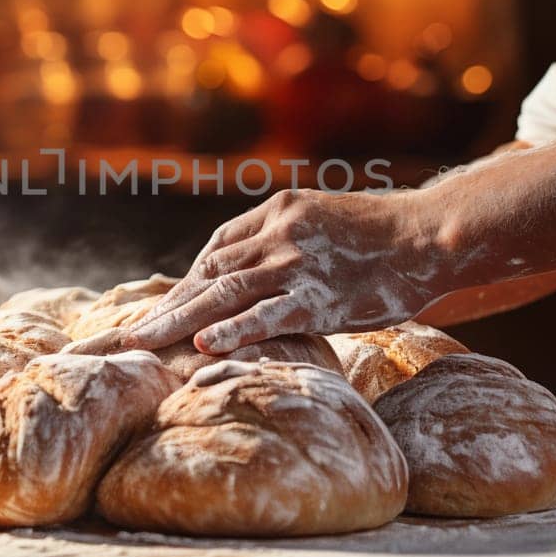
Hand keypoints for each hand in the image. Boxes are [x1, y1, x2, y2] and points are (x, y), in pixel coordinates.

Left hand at [120, 188, 440, 353]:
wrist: (430, 235)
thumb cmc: (383, 235)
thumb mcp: (323, 218)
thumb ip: (287, 238)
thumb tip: (257, 267)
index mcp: (276, 210)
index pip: (217, 250)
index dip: (187, 282)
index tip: (165, 309)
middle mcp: (277, 233)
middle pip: (207, 273)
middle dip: (164, 307)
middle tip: (125, 336)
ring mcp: (295, 263)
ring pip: (222, 294)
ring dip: (176, 321)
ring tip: (139, 345)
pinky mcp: (318, 296)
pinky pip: (267, 315)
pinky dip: (233, 330)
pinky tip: (203, 346)